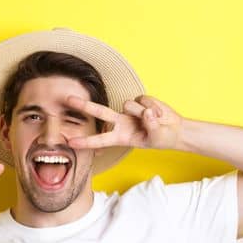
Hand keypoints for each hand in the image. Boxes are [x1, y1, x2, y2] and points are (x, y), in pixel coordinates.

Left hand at [62, 94, 183, 150]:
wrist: (174, 130)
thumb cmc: (162, 138)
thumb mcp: (156, 138)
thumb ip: (150, 125)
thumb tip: (146, 112)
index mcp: (121, 137)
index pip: (100, 140)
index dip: (86, 141)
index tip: (71, 143)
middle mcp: (121, 122)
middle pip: (99, 112)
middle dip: (84, 106)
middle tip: (68, 99)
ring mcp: (129, 111)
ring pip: (128, 105)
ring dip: (144, 112)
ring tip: (156, 120)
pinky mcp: (139, 101)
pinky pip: (142, 99)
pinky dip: (154, 106)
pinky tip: (159, 113)